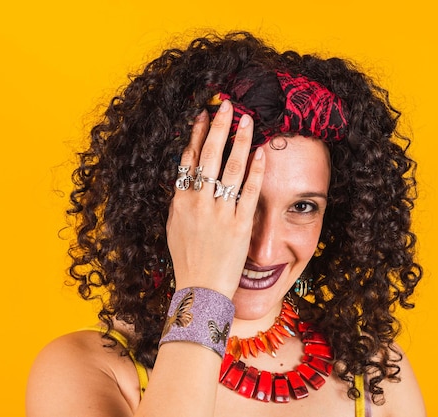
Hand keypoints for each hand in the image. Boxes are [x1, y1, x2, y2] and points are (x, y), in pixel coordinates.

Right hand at [166, 100, 264, 298]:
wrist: (201, 290)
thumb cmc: (188, 260)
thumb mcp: (175, 227)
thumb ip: (182, 201)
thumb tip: (187, 178)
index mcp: (181, 202)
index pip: (189, 160)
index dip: (197, 135)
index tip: (204, 115)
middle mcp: (199, 203)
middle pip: (210, 156)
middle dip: (219, 127)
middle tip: (227, 105)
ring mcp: (220, 213)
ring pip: (230, 168)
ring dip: (239, 140)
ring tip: (247, 120)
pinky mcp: (240, 225)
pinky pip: (249, 192)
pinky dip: (255, 170)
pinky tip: (261, 152)